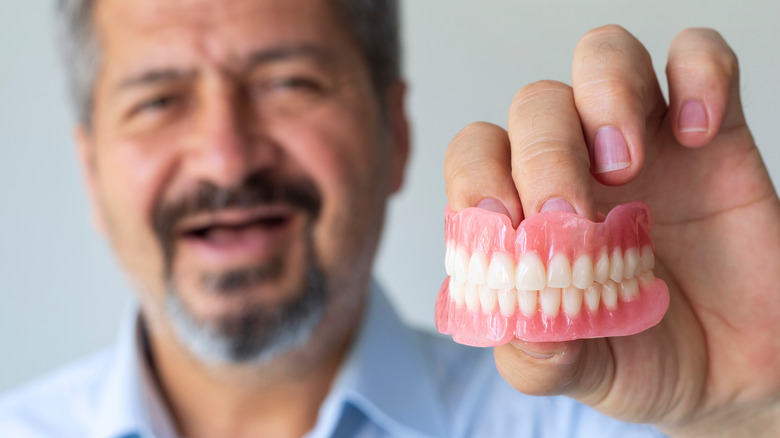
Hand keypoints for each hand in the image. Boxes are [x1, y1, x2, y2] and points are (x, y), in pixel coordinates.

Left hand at [443, 25, 779, 435]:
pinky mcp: (711, 131)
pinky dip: (697, 74)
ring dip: (605, 94)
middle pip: (537, 105)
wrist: (734, 371)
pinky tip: (698, 133)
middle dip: (545, 152)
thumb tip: (516, 329)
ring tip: (628, 165)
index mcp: (529, 211)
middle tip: (574, 214)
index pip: (477, 154)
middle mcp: (576, 166)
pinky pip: (697, 56)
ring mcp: (643, 140)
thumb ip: (539, 359)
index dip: (478, 175)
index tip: (508, 223)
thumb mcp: (584, 372)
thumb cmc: (644, 357)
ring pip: (602, 57)